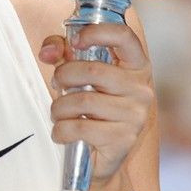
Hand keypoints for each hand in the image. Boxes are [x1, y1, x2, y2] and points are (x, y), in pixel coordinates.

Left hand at [39, 22, 152, 183]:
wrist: (103, 159)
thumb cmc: (92, 111)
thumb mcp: (78, 76)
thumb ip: (62, 53)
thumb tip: (48, 52)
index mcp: (136, 67)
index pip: (124, 36)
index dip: (97, 32)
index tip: (75, 41)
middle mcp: (141, 89)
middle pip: (93, 70)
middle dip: (64, 76)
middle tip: (57, 85)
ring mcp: (136, 115)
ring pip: (83, 100)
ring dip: (59, 108)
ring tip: (59, 114)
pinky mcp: (124, 139)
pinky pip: (80, 128)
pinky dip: (61, 130)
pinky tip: (61, 133)